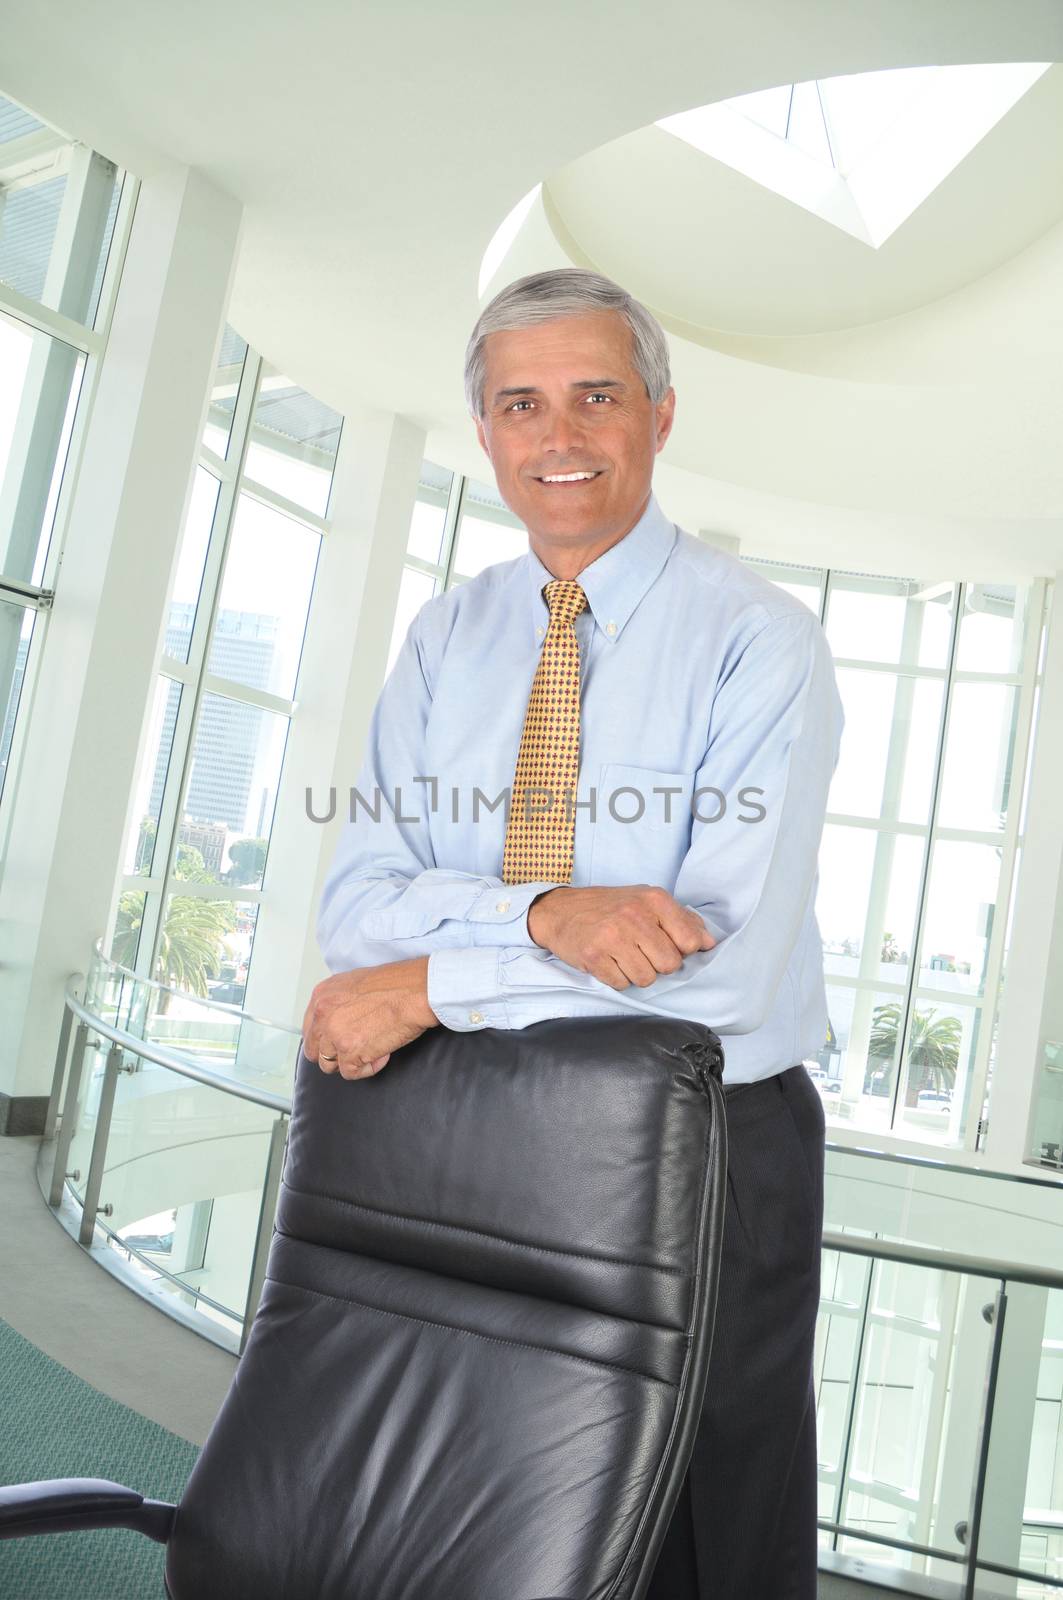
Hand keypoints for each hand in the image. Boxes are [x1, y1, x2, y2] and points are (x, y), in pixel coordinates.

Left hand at [301, 956, 439, 1079]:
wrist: (416, 992)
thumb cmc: (397, 984)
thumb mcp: (355, 983)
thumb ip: (339, 1002)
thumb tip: (340, 1019)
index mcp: (322, 995)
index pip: (310, 1028)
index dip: (325, 1039)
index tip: (338, 1041)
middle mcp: (323, 1014)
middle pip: (315, 1050)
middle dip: (334, 1053)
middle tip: (355, 1049)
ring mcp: (335, 1034)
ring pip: (329, 1064)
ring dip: (350, 1061)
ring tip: (371, 1049)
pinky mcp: (350, 1052)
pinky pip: (350, 1073)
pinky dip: (367, 1069)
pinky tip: (381, 1055)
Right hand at [527, 885, 714, 989]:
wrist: (561, 911)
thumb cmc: (609, 907)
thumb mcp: (647, 901)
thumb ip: (681, 920)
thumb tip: (708, 943)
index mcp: (654, 900)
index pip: (689, 942)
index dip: (680, 950)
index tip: (666, 945)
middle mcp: (635, 916)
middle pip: (669, 965)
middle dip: (658, 965)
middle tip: (641, 952)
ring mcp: (612, 936)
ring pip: (646, 978)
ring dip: (636, 973)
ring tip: (623, 956)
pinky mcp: (594, 956)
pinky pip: (621, 983)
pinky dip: (616, 978)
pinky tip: (608, 962)